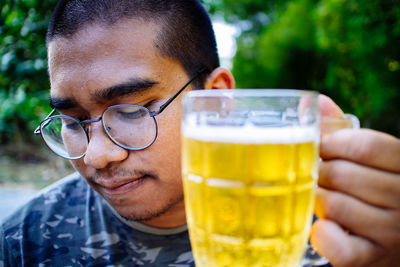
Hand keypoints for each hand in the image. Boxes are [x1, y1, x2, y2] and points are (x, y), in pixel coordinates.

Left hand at [311, 96, 399, 266]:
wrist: (393, 238)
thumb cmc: (374, 189)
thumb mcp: (370, 158)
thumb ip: (344, 131)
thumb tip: (312, 101)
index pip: (365, 145)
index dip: (331, 143)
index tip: (319, 146)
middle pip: (343, 174)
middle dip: (318, 171)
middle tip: (312, 173)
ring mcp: (393, 232)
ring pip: (335, 205)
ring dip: (316, 199)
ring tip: (317, 196)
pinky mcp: (374, 258)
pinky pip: (340, 247)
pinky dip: (322, 235)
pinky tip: (321, 226)